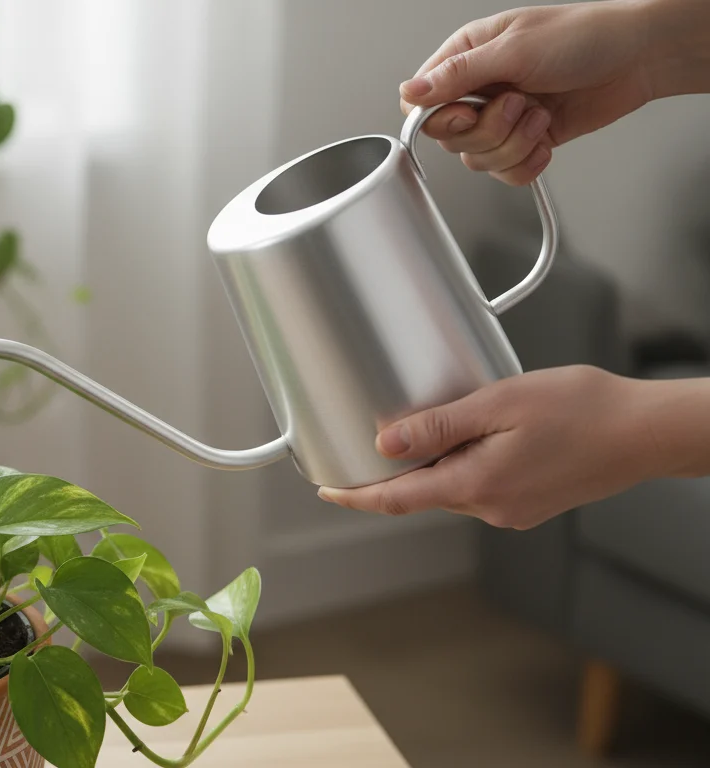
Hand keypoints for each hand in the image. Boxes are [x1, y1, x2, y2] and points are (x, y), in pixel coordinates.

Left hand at [315, 366, 663, 529]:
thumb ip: (437, 425)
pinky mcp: (530, 503)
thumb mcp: (498, 404)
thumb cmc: (583, 409)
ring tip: (439, 423)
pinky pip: (481, 485)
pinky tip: (478, 435)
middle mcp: (492, 508)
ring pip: (453, 487)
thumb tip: (384, 444)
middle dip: (398, 470)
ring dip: (436, 463)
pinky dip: (466, 464)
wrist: (647, 431)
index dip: (356, 495)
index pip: (396, 499)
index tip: (326, 490)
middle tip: (380, 435)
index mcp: (476, 486)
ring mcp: (514, 510)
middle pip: (423, 492)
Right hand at [400, 0, 694, 185]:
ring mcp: (503, 118)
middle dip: (488, 131)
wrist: (640, 58)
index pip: (421, 104)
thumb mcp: (514, 49)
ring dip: (513, 145)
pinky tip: (545, 140)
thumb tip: (410, 92)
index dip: (438, 119)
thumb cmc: (587, 36)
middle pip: (449, 138)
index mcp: (467, 58)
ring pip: (478, 159)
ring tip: (540, 116)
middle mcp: (480, 90)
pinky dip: (527, 164)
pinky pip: (506, 172)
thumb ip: (457, 75)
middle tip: (518, 104)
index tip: (466, 115)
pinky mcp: (526, 139)